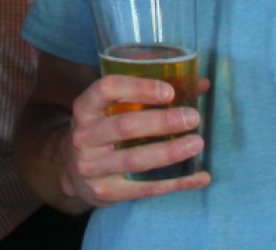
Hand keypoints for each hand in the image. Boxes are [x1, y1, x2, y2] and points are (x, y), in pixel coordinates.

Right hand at [61, 74, 210, 207]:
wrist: (73, 172)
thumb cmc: (103, 130)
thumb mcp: (113, 109)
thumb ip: (151, 95)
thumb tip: (202, 84)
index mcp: (86, 107)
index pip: (107, 89)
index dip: (139, 87)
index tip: (169, 91)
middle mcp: (83, 136)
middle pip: (124, 126)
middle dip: (162, 122)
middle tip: (193, 118)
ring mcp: (91, 166)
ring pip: (134, 159)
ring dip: (169, 152)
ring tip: (197, 144)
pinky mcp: (104, 192)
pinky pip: (143, 188)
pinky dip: (175, 183)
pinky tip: (199, 177)